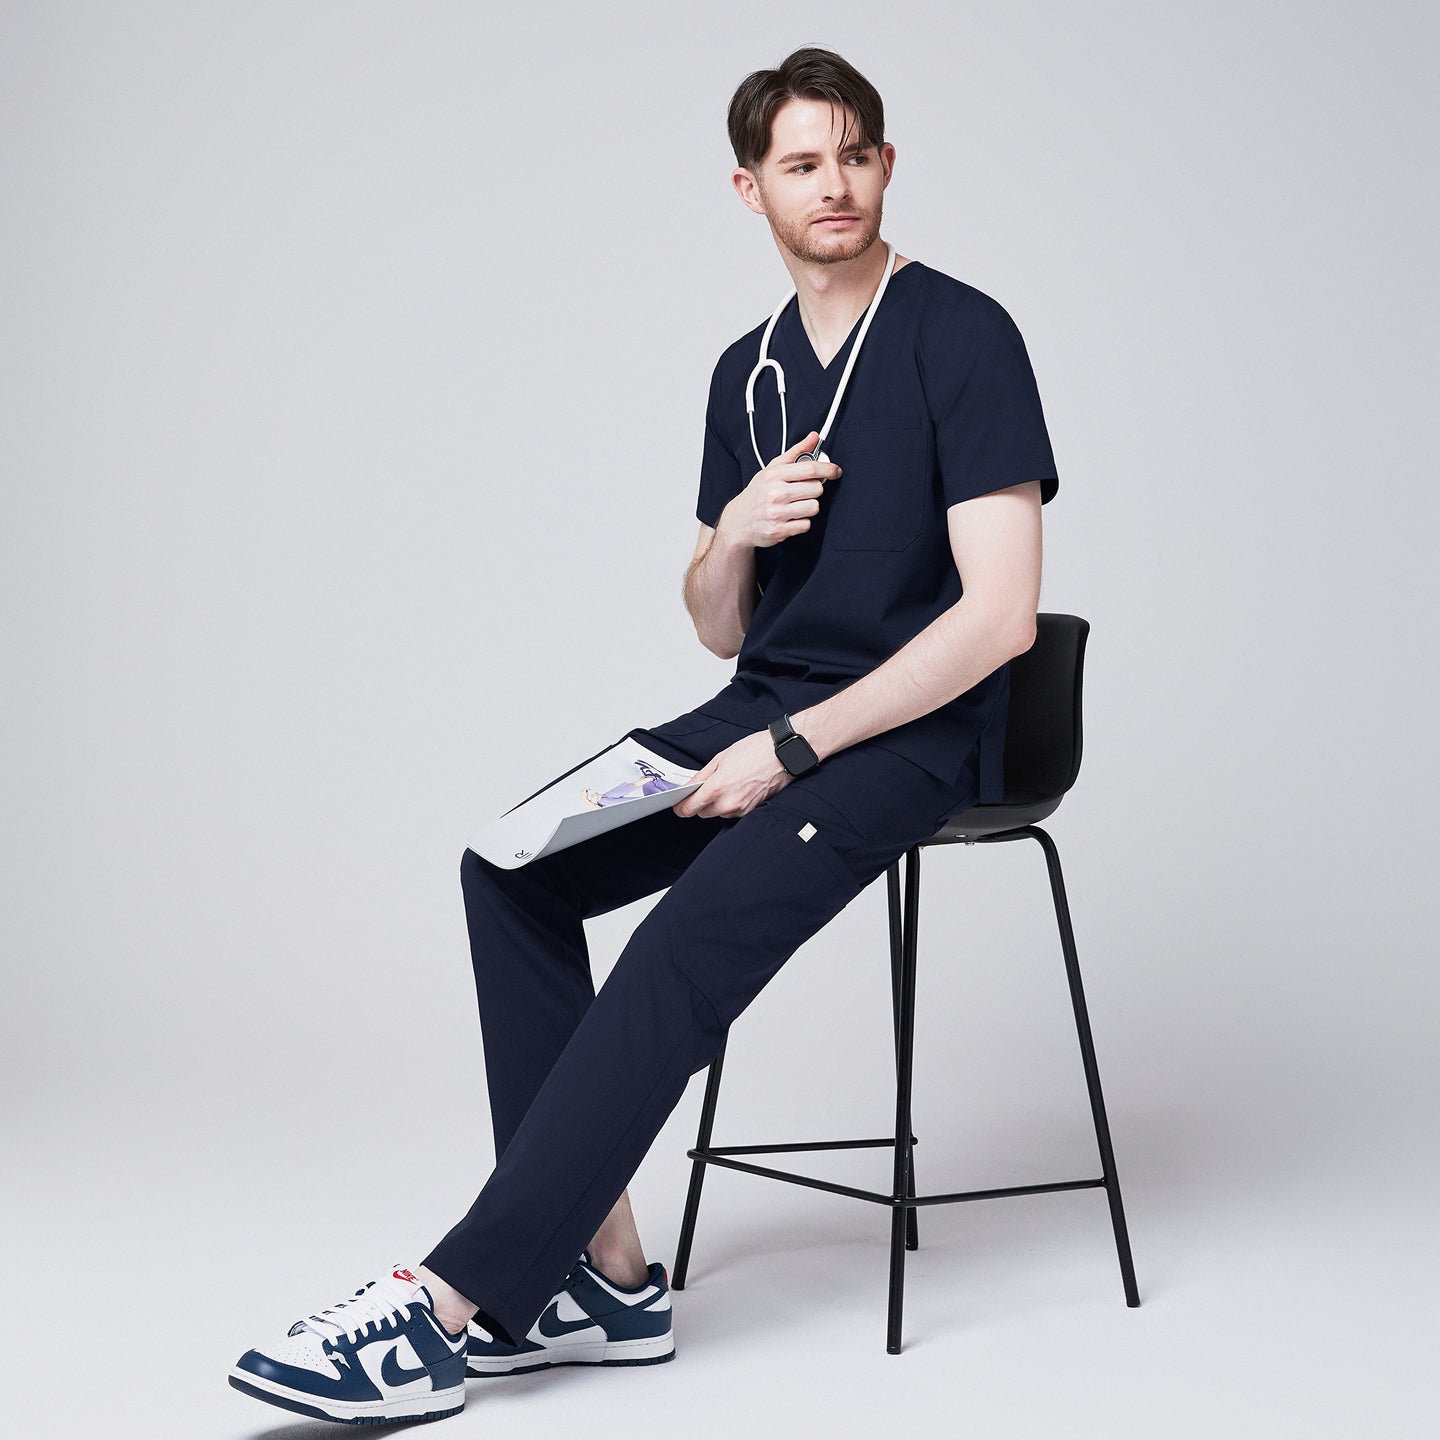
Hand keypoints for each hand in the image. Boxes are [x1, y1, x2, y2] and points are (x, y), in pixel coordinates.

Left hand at [673, 730, 791, 818]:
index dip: (680, 806)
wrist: (782, 754)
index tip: (678, 804)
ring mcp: (740, 809)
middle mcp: (728, 803)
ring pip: (717, 813)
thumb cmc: (755, 751)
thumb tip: (688, 787)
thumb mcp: (720, 758)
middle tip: (704, 787)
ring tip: (726, 784)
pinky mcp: (750, 811)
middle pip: (702, 813)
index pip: (689, 808)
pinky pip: (731, 812)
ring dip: (715, 803)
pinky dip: (729, 803)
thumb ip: (701, 776)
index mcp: (717, 788)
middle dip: (699, 802)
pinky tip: (736, 788)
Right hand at [715, 432, 841, 549]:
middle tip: (804, 492)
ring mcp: (776, 513)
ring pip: (813, 507)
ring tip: (796, 506)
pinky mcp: (779, 531)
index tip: (835, 471)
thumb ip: (795, 453)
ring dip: (809, 507)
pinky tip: (790, 518)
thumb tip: (813, 437)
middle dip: (814, 490)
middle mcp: (775, 493)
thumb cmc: (758, 493)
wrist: (738, 521)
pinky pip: (806, 525)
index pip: (809, 468)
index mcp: (774, 475)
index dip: (827, 469)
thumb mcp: (772, 469)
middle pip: (816, 489)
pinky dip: (801, 522)